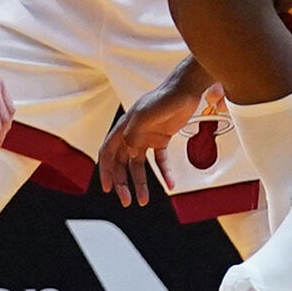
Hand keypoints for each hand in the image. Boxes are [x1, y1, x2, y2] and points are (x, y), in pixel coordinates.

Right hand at [98, 78, 206, 207]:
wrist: (186, 89)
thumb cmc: (163, 98)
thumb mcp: (145, 115)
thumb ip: (133, 133)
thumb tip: (127, 152)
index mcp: (123, 128)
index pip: (108, 152)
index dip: (105, 171)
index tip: (108, 188)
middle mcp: (132, 134)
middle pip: (121, 163)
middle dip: (123, 183)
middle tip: (127, 200)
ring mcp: (146, 137)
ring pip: (139, 165)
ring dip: (140, 183)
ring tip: (144, 200)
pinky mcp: (161, 139)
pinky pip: (160, 161)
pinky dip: (164, 173)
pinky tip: (170, 184)